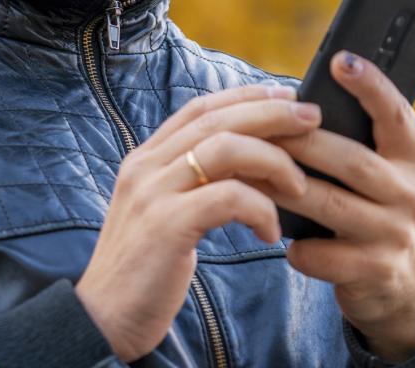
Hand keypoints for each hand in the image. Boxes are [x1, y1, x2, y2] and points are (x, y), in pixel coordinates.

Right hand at [75, 83, 319, 361]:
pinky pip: (228, 197)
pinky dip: (261, 209)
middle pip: (217, 119)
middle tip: (312, 118)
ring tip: (300, 184)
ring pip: (225, 148)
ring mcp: (153, 193)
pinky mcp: (167, 226)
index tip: (286, 95)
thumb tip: (251, 160)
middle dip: (270, 113)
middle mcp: (145, 167)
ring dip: (273, 160)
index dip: (246, 96)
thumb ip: (196, 183)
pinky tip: (272, 233)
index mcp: (145, 159)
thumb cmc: (146, 270)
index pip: (200, 108)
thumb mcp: (166, 213)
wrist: (103, 319)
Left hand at [272, 51, 414, 361]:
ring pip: (328, 204)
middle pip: (350, 160)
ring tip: (247, 173)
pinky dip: (295, 245)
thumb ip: (358, 142)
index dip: (371, 86)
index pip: (395, 115)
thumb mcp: (386, 173)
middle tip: (260, 126)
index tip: (341, 60)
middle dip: (302, 142)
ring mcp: (396, 235)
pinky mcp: (375, 272)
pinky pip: (321, 254)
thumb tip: (294, 102)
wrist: (406, 286)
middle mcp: (412, 194)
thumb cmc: (378, 208)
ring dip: (282, 188)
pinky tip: (276, 234)